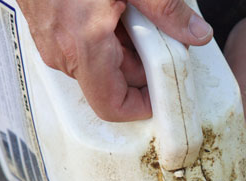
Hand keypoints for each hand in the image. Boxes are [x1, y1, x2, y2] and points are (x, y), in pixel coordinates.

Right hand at [17, 0, 212, 121]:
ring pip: (100, 66)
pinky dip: (108, 37)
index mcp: (84, 46)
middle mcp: (64, 53)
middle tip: (162, 39)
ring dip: (127, 49)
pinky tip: (118, 10)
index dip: (142, 106)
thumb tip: (197, 34)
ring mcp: (53, 44)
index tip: (163, 89)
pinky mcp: (49, 32)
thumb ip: (167, 9)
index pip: (113, 106)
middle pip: (113, 84)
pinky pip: (84, 50)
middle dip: (143, 68)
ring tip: (137, 16)